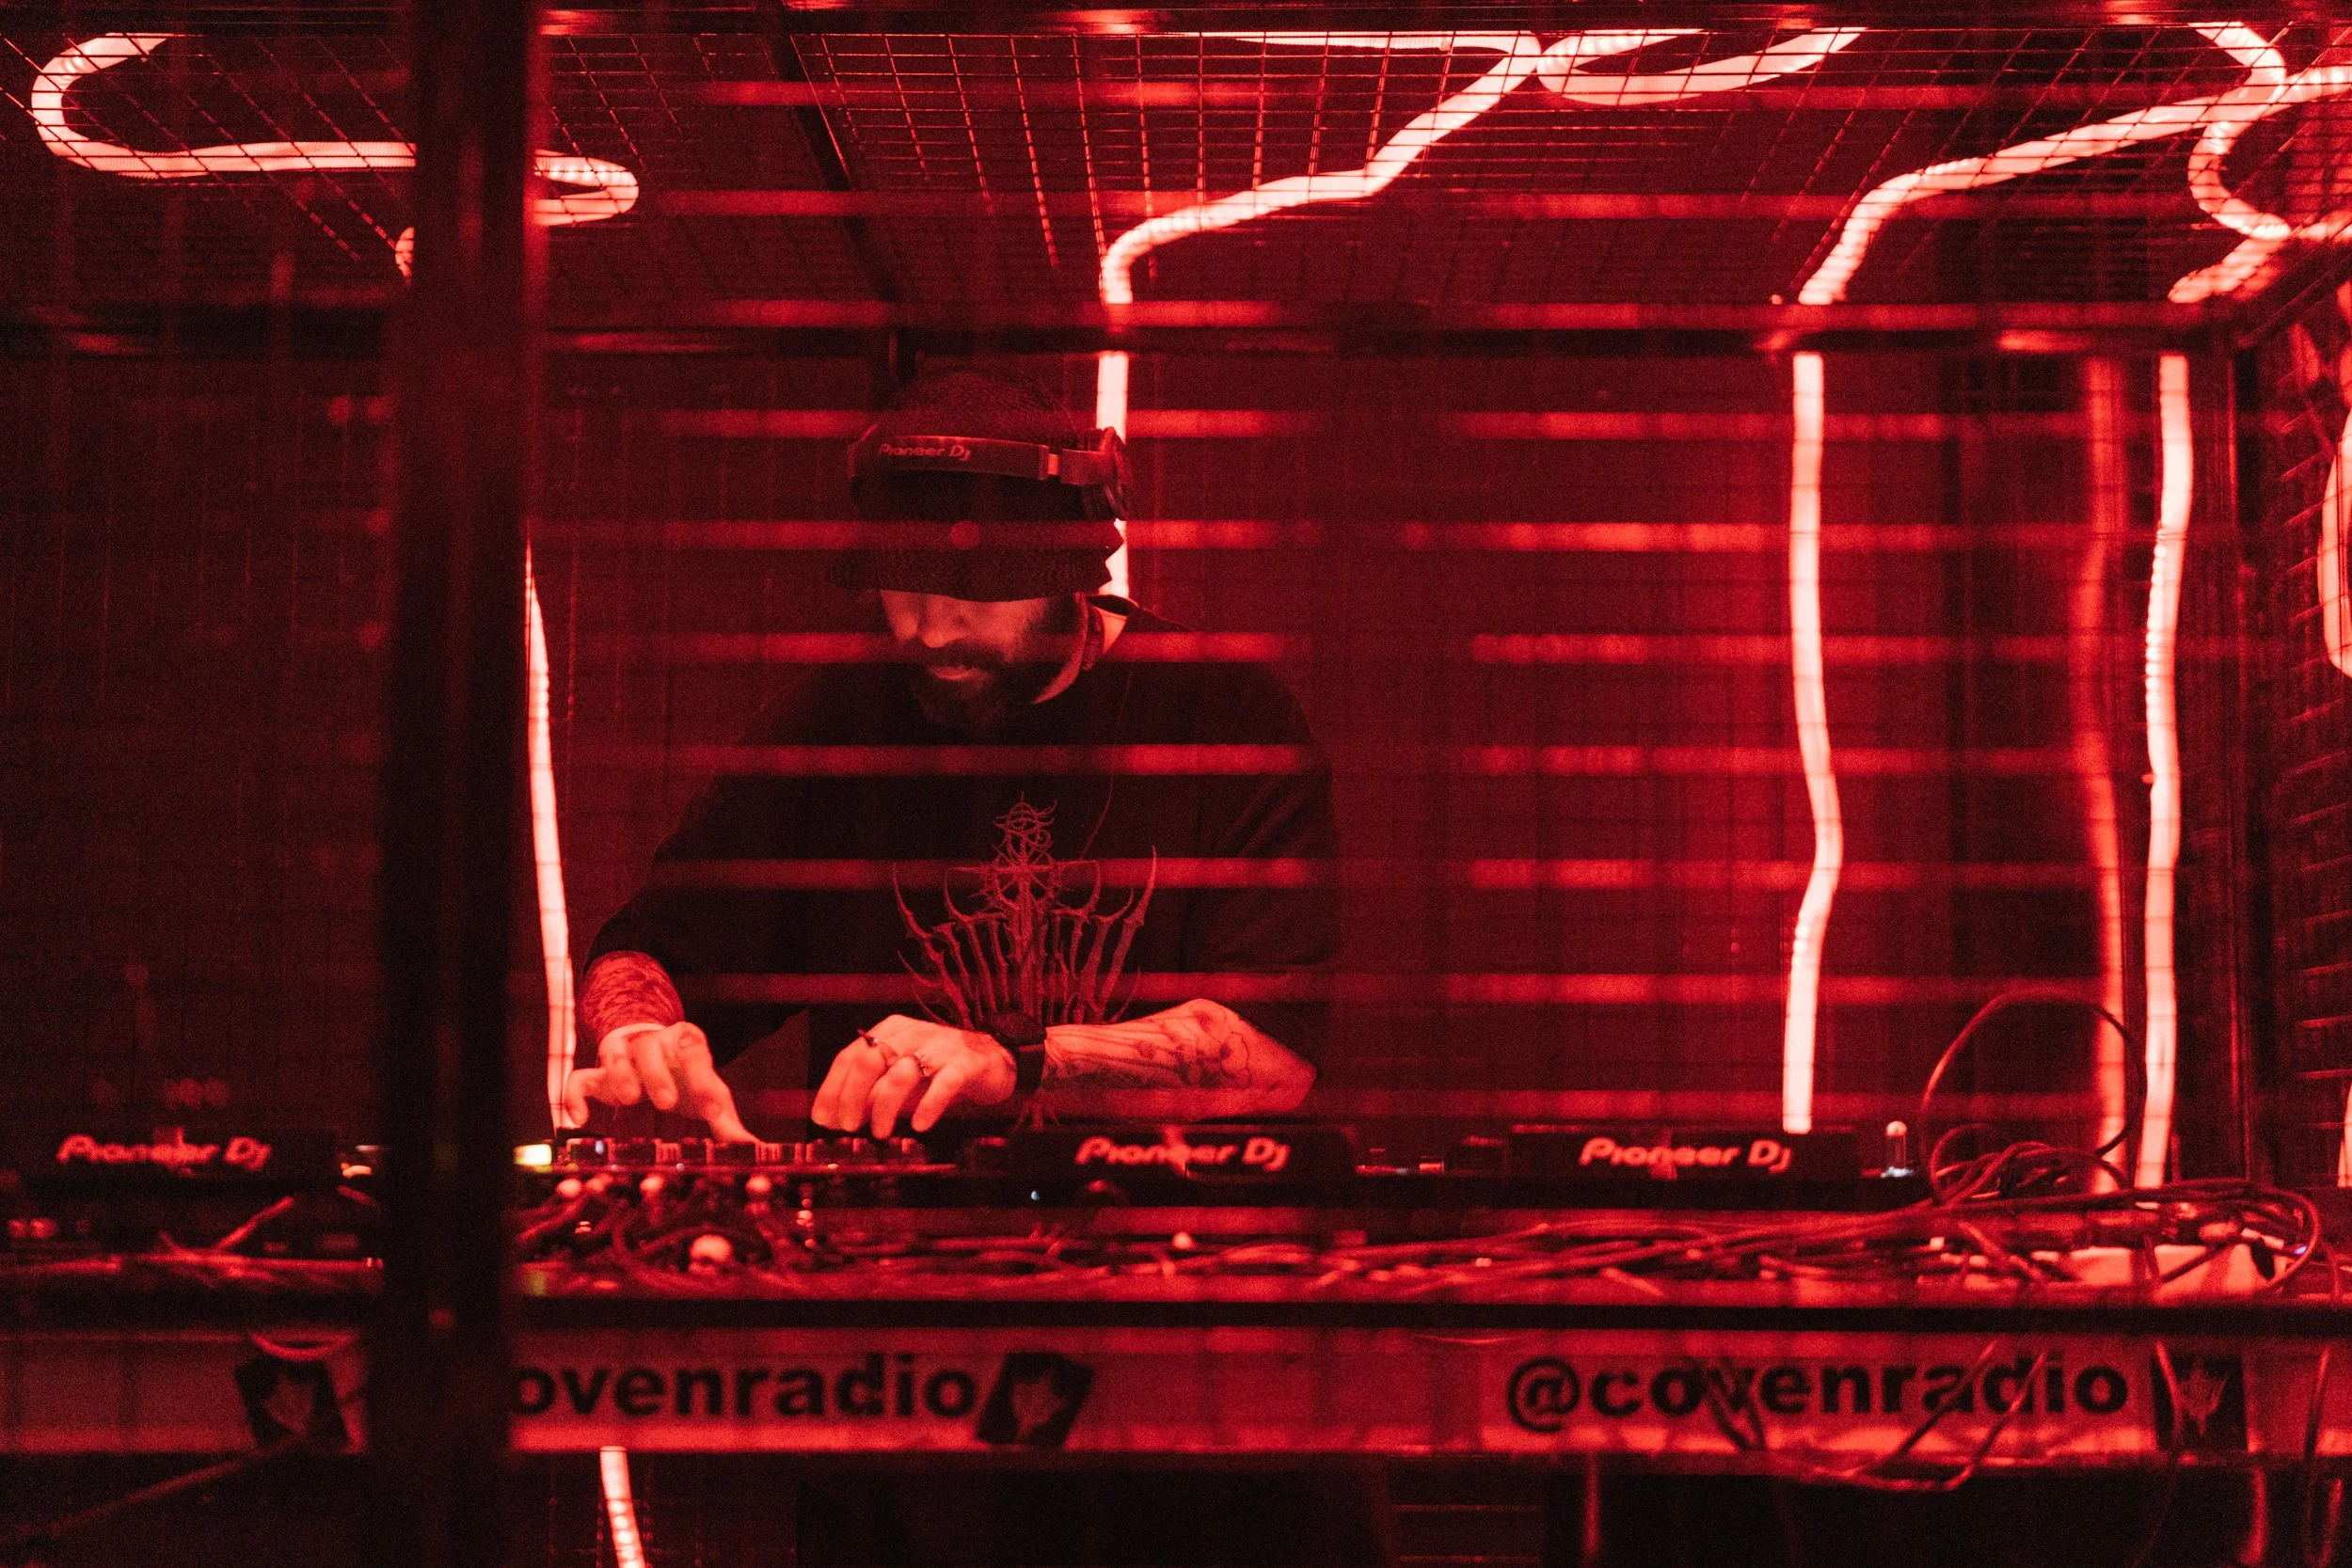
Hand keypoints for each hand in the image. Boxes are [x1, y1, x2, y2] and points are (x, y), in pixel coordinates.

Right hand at [562, 1021, 753, 1142]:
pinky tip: (580, 1120)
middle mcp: (652, 1042)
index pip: (695, 1051)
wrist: (650, 1054)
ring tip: (630, 1099)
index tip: (713, 1111)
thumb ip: (726, 1120)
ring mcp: (622, 1056)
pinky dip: (575, 1096)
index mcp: (686, 1042)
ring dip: (621, 1075)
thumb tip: (753, 1150)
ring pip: (615, 1055)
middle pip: (651, 1047)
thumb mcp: (709, 1093)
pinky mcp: (597, 1074)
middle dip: (659, 1074)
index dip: (704, 1080)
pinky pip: (579, 1079)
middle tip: (668, 1102)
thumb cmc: (686, 1078)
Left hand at [811, 1014, 1016, 1136]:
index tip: (822, 1118)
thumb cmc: (941, 1071)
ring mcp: (941, 1047)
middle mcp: (913, 1033)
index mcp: (892, 1031)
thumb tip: (835, 1117)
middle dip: (852, 1096)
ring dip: (885, 1107)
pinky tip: (919, 1125)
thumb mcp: (902, 1079)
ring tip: (880, 1133)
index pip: (851, 1056)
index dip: (833, 1088)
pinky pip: (943, 1084)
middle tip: (848, 1126)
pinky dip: (928, 1106)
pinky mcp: (966, 1063)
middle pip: (870, 1061)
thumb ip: (871, 1092)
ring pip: (902, 1073)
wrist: (996, 1060)